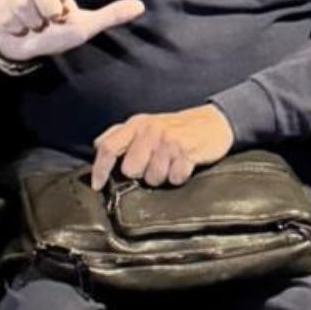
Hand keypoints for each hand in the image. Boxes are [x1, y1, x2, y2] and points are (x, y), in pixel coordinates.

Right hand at [0, 0, 145, 69]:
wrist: (23, 50)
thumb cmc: (56, 34)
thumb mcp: (84, 28)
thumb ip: (109, 16)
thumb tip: (141, 6)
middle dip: (48, 11)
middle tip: (49, 21)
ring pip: (25, 3)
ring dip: (32, 23)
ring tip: (33, 26)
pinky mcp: (0, 4)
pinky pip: (10, 15)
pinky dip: (17, 28)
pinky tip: (18, 28)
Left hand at [90, 102, 235, 190]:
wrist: (213, 122)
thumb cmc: (175, 128)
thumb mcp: (146, 125)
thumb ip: (121, 135)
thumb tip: (98, 147)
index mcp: (136, 124)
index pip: (108, 146)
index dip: (99, 169)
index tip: (98, 187)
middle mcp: (150, 129)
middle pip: (130, 169)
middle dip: (141, 174)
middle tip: (153, 166)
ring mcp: (168, 140)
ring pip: (152, 177)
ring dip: (161, 177)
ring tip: (170, 164)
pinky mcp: (186, 151)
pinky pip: (174, 178)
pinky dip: (178, 177)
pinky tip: (183, 166)